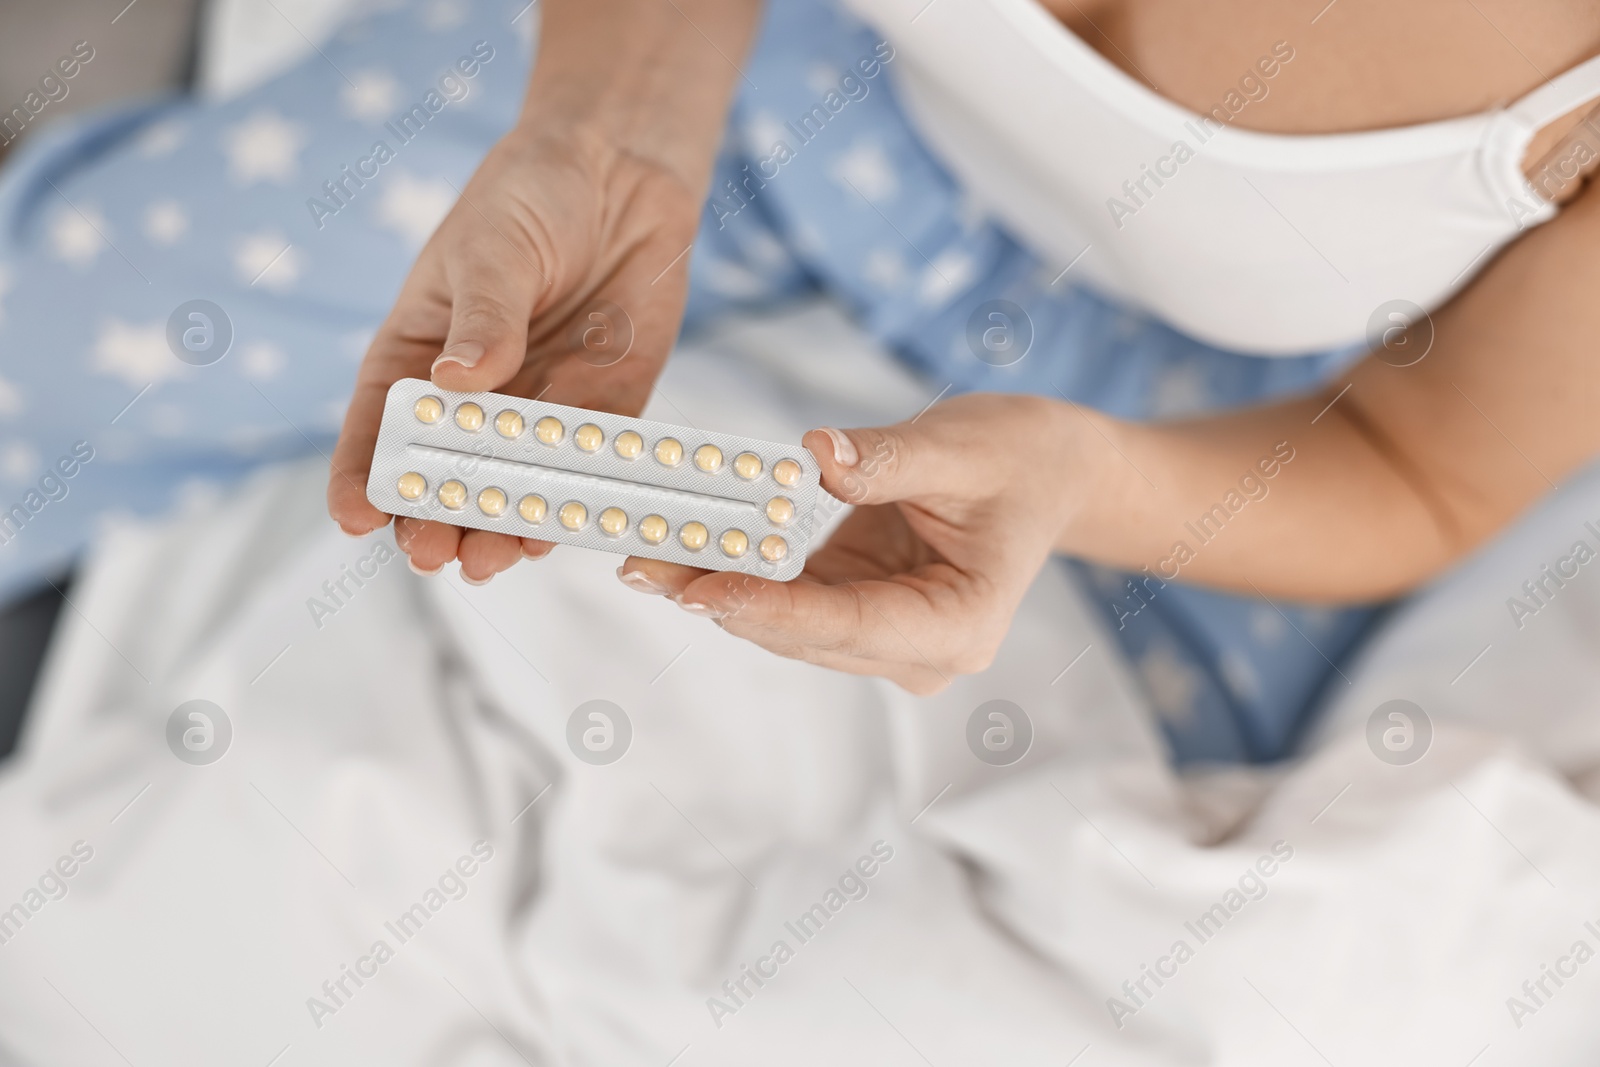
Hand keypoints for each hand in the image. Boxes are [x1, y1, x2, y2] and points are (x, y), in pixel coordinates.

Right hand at [327, 126, 699, 578]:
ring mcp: (539, 408)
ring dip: (496, 527)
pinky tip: (554, 532)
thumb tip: (458, 382)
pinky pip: (585, 468)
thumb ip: (483, 317)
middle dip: (433, 518)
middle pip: (445, 473)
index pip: (379, 424)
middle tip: (429, 553)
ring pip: (512, 486)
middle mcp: (475, 396)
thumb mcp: (492, 250)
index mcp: (420, 354)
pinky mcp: (604, 410)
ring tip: (485, 560)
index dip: (362, 474)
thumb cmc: (532, 197)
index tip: (353, 517)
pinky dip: (570, 503)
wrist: (623, 174)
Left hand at [615, 394, 1080, 693]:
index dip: (773, 608)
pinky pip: (786, 597)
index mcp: (958, 625)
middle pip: (803, 632)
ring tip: (644, 550)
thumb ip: (887, 458)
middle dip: (722, 595)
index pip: (850, 623)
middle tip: (644, 560)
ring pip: (784, 624)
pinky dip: (736, 570)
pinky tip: (681, 545)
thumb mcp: (962, 447)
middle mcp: (917, 650)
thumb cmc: (1021, 459)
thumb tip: (816, 454)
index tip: (703, 588)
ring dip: (714, 586)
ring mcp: (884, 636)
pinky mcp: (857, 609)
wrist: (1048, 474)